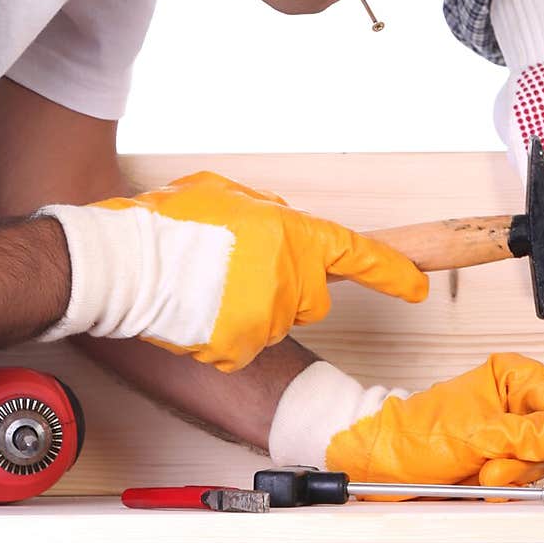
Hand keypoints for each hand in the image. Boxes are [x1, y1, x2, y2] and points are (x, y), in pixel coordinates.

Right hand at [37, 170, 428, 371]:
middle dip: (286, 284)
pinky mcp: (242, 349)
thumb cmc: (170, 224)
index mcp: (294, 234)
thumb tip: (284, 223)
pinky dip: (226, 333)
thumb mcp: (227, 192)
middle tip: (237, 267)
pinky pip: (246, 346)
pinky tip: (200, 310)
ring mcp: (268, 317)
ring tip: (208, 284)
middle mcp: (291, 278)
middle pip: (312, 295)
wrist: (126, 263)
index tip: (416, 286)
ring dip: (251, 307)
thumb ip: (268, 211)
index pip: (358, 253)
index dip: (392, 271)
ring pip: (276, 320)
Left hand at [324, 353, 543, 492]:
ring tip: (484, 473)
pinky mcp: (506, 468)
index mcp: (513, 377)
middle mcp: (518, 405)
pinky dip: (512, 490)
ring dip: (519, 476)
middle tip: (531, 474)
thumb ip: (528, 433)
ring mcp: (513, 438)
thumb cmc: (415, 433)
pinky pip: (529, 484)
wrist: (382, 468)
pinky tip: (485, 484)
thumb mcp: (475, 430)